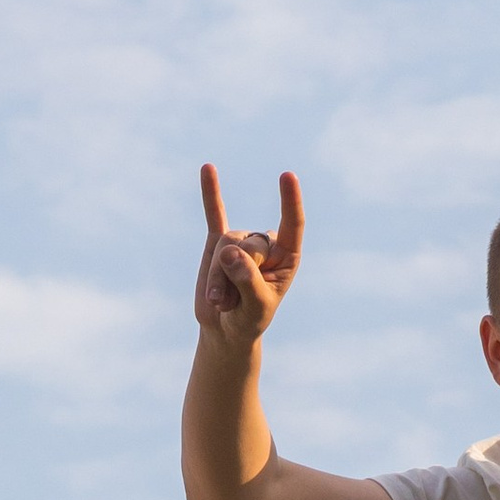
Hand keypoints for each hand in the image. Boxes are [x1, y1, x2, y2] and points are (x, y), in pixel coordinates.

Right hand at [194, 162, 303, 349]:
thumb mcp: (255, 307)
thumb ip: (247, 281)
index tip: (287, 176)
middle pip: (248, 244)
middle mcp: (266, 243)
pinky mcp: (217, 242)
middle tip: (232, 303)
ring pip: (225, 245)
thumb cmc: (249, 319)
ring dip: (218, 278)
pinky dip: (210, 193)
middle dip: (236, 276)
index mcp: (287, 255)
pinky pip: (214, 214)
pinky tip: (207, 169)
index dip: (290, 202)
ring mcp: (242, 241)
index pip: (292, 224)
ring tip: (220, 301)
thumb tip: (230, 252)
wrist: (226, 329)